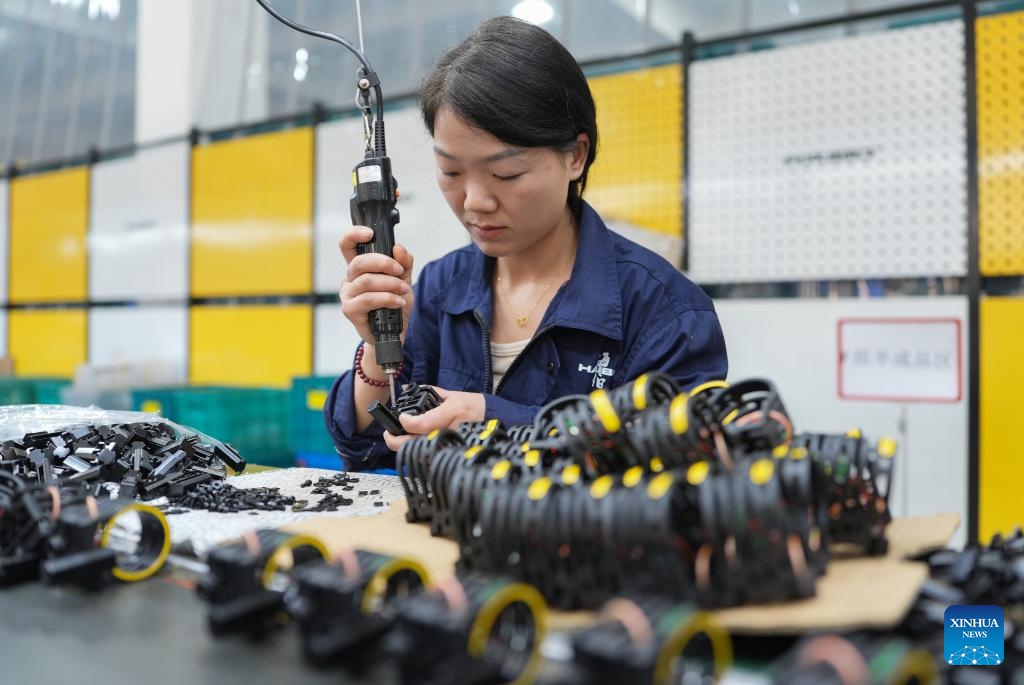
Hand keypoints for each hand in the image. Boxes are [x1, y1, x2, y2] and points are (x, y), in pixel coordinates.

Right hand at [339, 226, 414, 345]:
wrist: (396, 332)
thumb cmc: (395, 305)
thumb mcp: (404, 280)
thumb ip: (404, 263)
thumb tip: (398, 248)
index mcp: (359, 268)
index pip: (348, 246)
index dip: (354, 235)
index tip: (370, 233)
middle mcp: (350, 278)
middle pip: (359, 262)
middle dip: (384, 263)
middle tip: (400, 271)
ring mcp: (348, 294)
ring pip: (366, 281)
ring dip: (390, 284)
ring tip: (403, 290)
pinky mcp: (350, 310)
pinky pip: (368, 299)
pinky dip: (387, 298)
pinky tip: (397, 302)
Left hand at [382, 387, 485, 450]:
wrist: (494, 421)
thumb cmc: (474, 407)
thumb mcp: (452, 395)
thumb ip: (428, 391)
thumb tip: (407, 388)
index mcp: (453, 412)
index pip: (422, 423)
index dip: (406, 422)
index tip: (401, 418)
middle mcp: (451, 431)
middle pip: (416, 443)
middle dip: (395, 440)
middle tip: (388, 434)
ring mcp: (451, 446)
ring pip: (420, 454)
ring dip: (405, 448)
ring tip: (399, 439)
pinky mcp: (450, 456)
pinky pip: (428, 460)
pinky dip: (417, 454)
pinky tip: (413, 447)